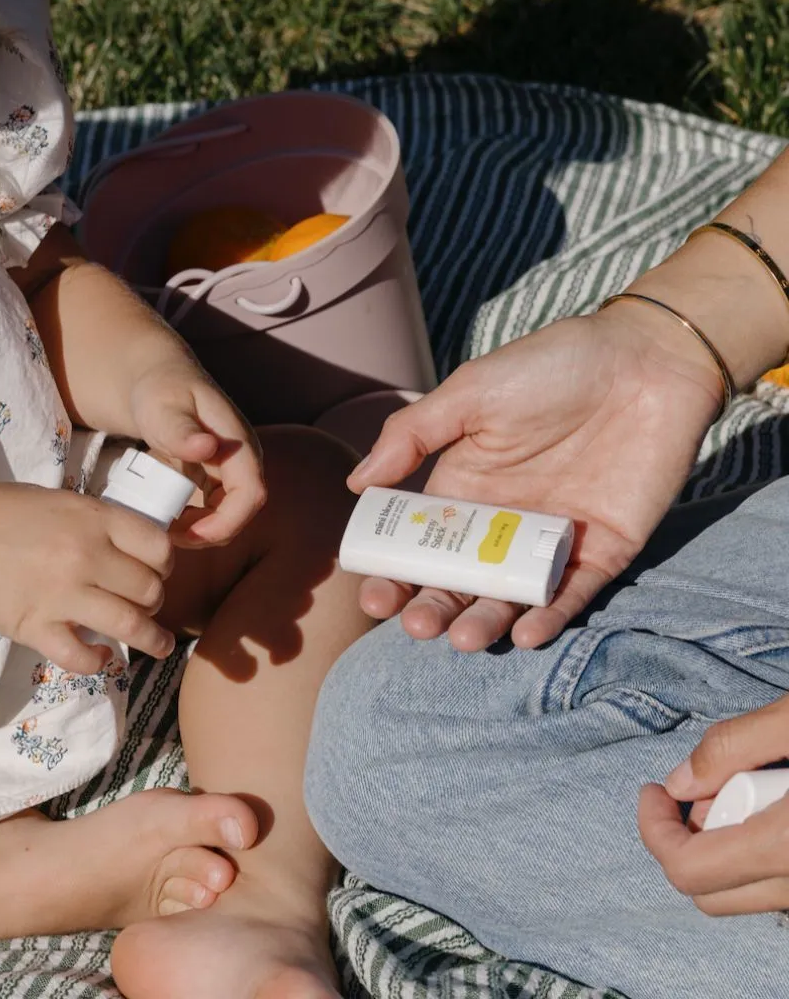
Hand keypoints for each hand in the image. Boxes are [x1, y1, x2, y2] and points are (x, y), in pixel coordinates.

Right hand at [0, 482, 176, 673]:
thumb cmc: (2, 512)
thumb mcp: (60, 501)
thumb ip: (98, 522)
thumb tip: (136, 545)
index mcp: (93, 518)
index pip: (159, 547)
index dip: (166, 563)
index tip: (159, 571)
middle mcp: (84, 556)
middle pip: (149, 589)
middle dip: (155, 601)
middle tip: (147, 605)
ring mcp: (61, 594)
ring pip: (130, 626)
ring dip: (153, 639)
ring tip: (160, 645)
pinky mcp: (36, 627)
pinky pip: (81, 657)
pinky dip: (98, 662)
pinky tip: (102, 656)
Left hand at [127, 357, 265, 546]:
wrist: (156, 380)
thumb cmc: (159, 389)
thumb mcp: (163, 406)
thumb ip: (180, 429)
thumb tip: (207, 448)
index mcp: (238, 444)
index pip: (250, 495)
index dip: (226, 522)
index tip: (189, 534)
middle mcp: (241, 461)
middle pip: (239, 514)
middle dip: (207, 533)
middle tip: (166, 535)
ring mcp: (228, 472)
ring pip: (224, 517)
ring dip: (197, 530)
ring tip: (161, 527)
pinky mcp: (213, 480)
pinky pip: (208, 512)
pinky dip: (188, 521)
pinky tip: (162, 515)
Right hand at [348, 304, 721, 649]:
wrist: (646, 359)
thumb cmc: (551, 366)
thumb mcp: (470, 393)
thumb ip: (412, 436)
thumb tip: (355, 483)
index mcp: (463, 488)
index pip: (420, 544)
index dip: (394, 573)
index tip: (374, 595)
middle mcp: (502, 523)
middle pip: (459, 581)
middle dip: (433, 608)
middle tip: (416, 626)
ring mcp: (551, 540)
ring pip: (510, 596)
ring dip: (485, 623)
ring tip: (463, 640)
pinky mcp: (605, 550)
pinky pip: (573, 593)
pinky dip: (549, 616)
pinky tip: (525, 634)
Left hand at [639, 695, 788, 913]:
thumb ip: (732, 747)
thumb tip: (679, 783)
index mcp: (786, 849)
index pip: (687, 870)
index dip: (654, 828)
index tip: (652, 790)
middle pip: (708, 893)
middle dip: (687, 839)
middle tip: (699, 788)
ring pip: (744, 891)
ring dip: (727, 845)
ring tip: (752, 787)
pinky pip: (775, 883)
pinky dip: (760, 850)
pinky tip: (775, 804)